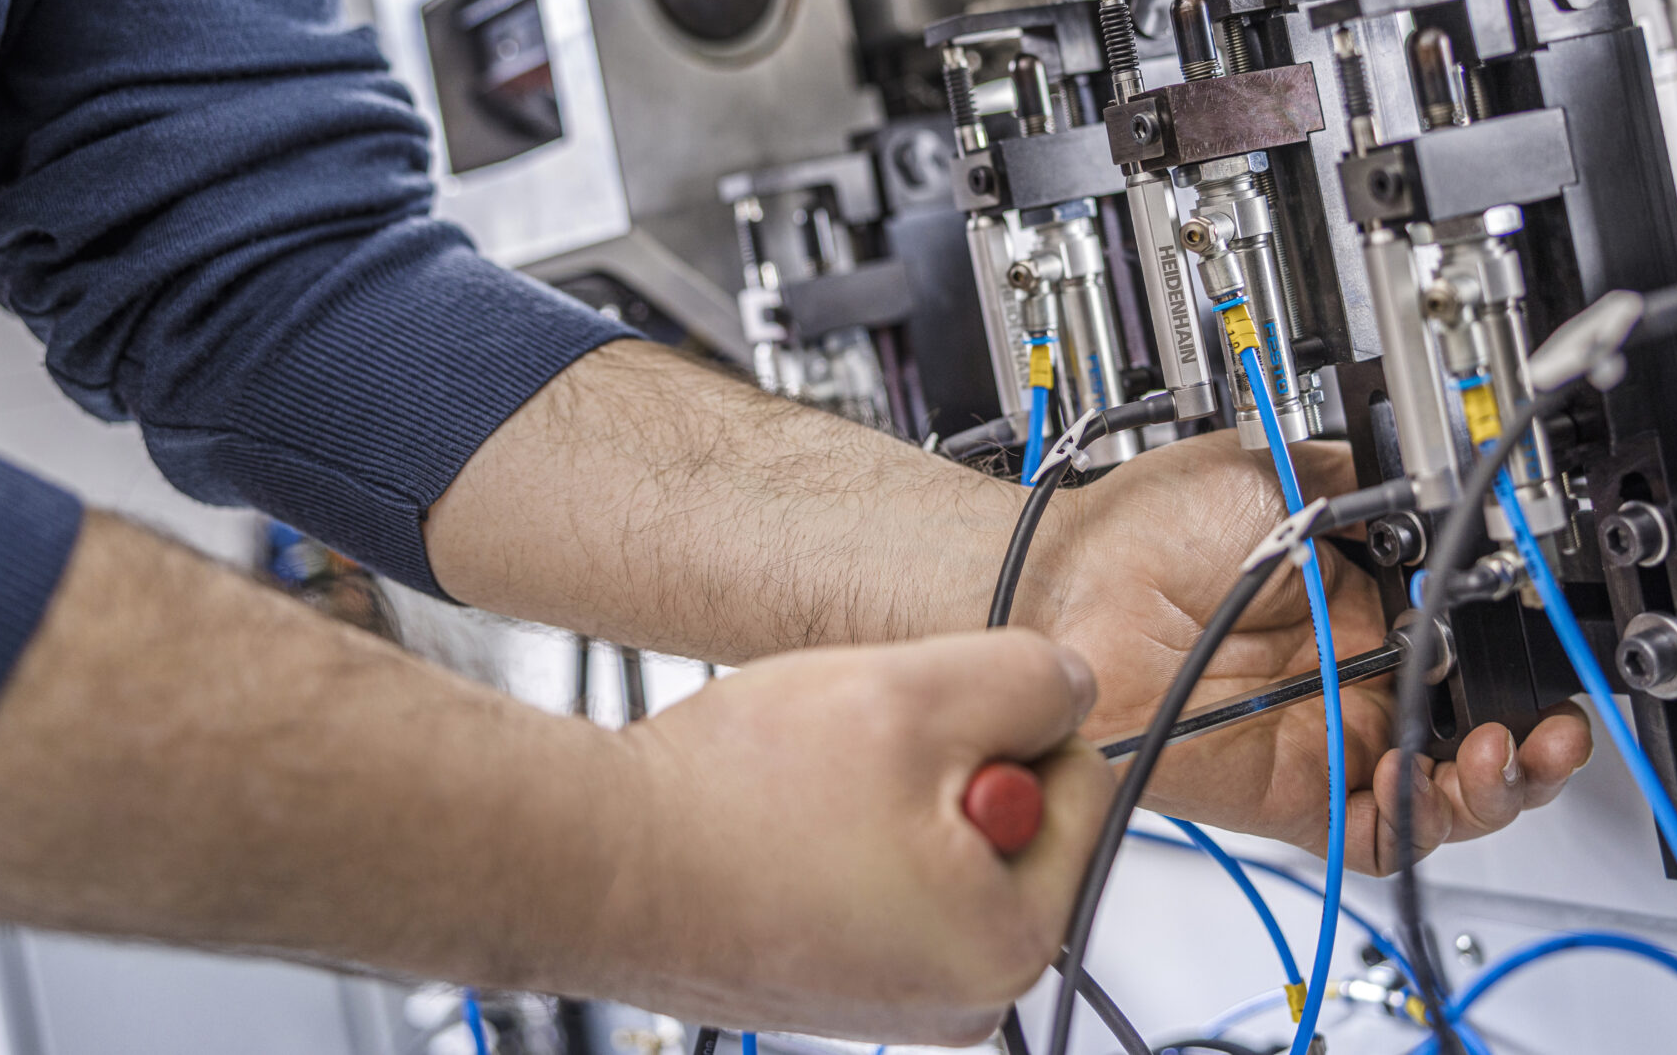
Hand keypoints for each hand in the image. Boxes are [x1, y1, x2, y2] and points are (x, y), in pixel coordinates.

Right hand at [602, 629, 1112, 1043]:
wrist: (592, 862)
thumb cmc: (734, 806)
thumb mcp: (921, 692)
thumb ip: (1036, 678)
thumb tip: (1072, 689)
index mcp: (1013, 944)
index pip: (1084, 784)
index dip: (1008, 722)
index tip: (927, 723)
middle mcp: (966, 997)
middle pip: (1015, 819)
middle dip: (949, 764)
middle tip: (863, 756)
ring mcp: (897, 998)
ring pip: (944, 842)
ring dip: (894, 794)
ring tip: (813, 792)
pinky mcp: (839, 982)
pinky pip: (884, 878)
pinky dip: (845, 835)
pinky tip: (786, 824)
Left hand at [1018, 433, 1591, 866]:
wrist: (1069, 580)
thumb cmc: (1143, 525)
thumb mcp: (1280, 474)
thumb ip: (1362, 484)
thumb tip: (1426, 475)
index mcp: (1358, 604)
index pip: (1465, 649)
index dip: (1515, 658)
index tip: (1543, 644)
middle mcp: (1349, 678)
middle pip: (1469, 732)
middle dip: (1532, 736)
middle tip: (1551, 722)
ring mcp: (1323, 739)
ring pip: (1441, 794)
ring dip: (1497, 785)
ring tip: (1509, 753)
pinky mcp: (1292, 794)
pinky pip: (1378, 831)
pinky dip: (1422, 817)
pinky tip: (1428, 775)